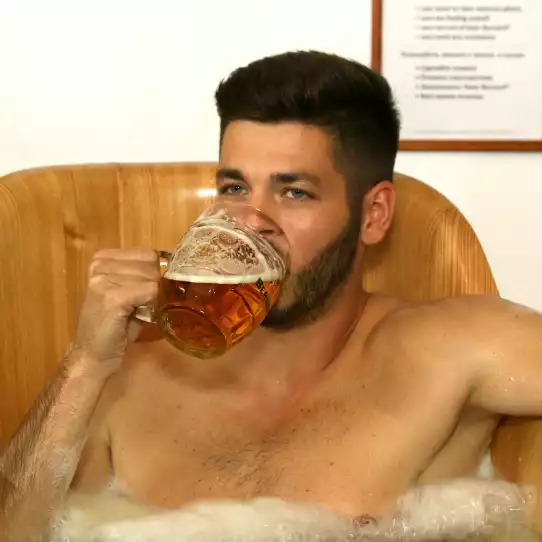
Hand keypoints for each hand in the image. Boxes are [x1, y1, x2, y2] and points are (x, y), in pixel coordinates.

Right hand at [69, 247, 159, 371]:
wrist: (93, 353)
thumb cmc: (114, 325)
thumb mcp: (127, 292)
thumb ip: (142, 276)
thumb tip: (170, 268)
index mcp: (102, 259)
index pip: (147, 253)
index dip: (154, 273)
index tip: (145, 291)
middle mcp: (100, 264)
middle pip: (151, 263)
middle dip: (154, 284)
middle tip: (141, 304)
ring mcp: (103, 280)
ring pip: (151, 277)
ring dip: (151, 296)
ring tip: (135, 310)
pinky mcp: (111, 297)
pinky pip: (149, 291)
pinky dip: (149, 304)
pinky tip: (135, 315)